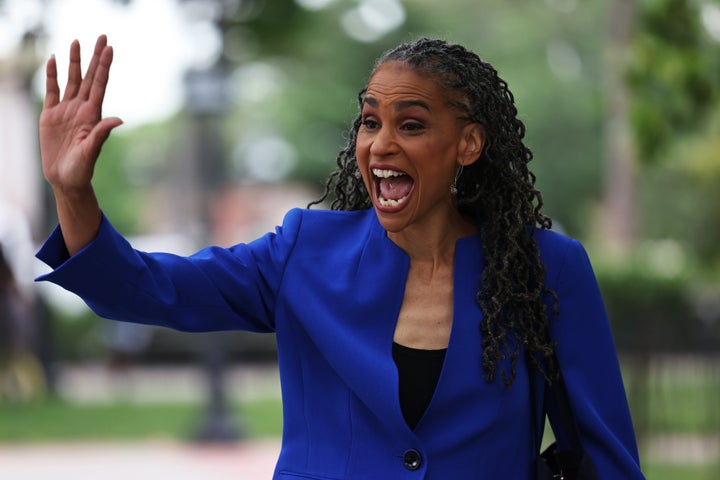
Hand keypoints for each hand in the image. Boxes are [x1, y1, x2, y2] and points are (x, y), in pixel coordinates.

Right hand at [39, 35, 122, 192]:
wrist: (65, 178)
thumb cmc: (81, 168)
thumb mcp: (91, 151)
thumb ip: (101, 134)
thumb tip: (118, 119)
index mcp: (93, 114)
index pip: (100, 84)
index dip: (104, 66)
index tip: (110, 48)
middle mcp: (81, 108)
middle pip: (89, 77)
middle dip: (94, 57)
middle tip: (102, 36)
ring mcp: (66, 110)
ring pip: (71, 79)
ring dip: (74, 61)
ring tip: (76, 42)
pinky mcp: (50, 115)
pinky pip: (52, 90)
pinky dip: (52, 75)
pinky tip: (53, 60)